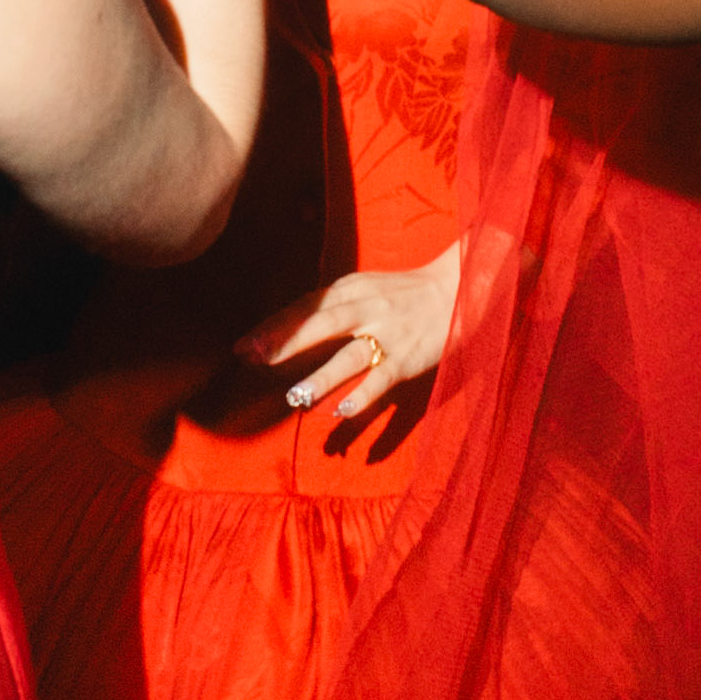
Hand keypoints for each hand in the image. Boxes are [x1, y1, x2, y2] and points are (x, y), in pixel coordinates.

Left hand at [234, 242, 459, 416]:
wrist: (457, 288)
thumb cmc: (403, 294)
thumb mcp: (365, 288)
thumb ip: (332, 305)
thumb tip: (289, 328)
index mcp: (351, 288)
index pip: (306, 306)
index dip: (275, 327)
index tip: (243, 347)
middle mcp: (366, 307)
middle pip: (321, 323)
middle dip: (287, 342)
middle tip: (255, 361)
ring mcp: (388, 332)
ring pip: (350, 355)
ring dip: (322, 377)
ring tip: (295, 398)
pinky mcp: (408, 357)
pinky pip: (382, 379)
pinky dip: (363, 396)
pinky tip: (342, 412)